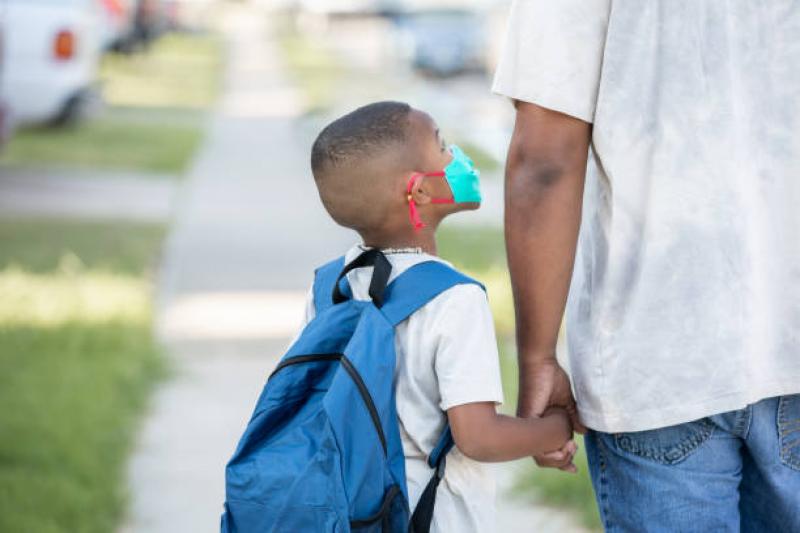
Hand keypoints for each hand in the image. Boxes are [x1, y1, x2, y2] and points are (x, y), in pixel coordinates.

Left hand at [518, 357, 584, 471]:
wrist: (541, 362)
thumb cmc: (550, 377)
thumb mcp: (567, 401)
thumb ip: (574, 417)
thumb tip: (582, 432)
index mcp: (540, 426)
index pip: (547, 453)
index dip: (561, 463)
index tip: (574, 469)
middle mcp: (531, 429)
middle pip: (543, 460)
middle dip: (562, 462)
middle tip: (574, 450)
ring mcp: (528, 425)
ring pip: (539, 456)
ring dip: (559, 457)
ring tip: (571, 447)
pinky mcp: (528, 418)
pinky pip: (537, 443)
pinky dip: (552, 449)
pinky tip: (566, 443)